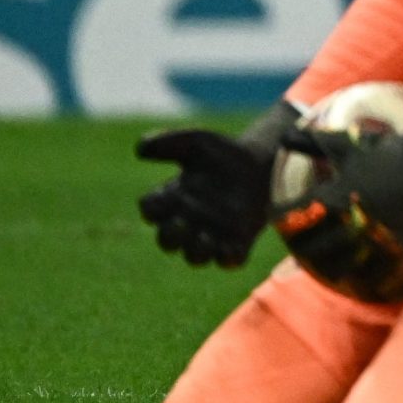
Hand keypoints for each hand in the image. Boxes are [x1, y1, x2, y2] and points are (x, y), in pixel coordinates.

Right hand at [136, 102, 299, 267]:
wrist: (262, 163)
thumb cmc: (223, 155)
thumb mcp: (196, 142)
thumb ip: (168, 143)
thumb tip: (140, 148)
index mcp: (172, 200)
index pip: (151, 210)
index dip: (154, 206)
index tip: (166, 194)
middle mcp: (187, 223)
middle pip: (167, 241)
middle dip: (170, 236)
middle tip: (180, 223)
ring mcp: (212, 235)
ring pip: (195, 257)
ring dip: (197, 251)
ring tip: (205, 238)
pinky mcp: (238, 243)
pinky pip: (229, 260)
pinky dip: (228, 258)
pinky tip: (231, 249)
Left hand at [273, 104, 402, 275]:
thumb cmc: (389, 153)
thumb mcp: (349, 145)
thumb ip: (315, 142)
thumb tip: (285, 136)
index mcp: (333, 196)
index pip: (290, 216)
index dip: (278, 216)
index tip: (277, 214)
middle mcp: (347, 221)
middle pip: (306, 248)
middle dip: (296, 245)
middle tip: (294, 240)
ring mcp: (368, 238)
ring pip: (332, 266)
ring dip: (320, 264)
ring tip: (317, 258)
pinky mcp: (388, 249)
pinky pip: (363, 274)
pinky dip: (350, 275)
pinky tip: (346, 267)